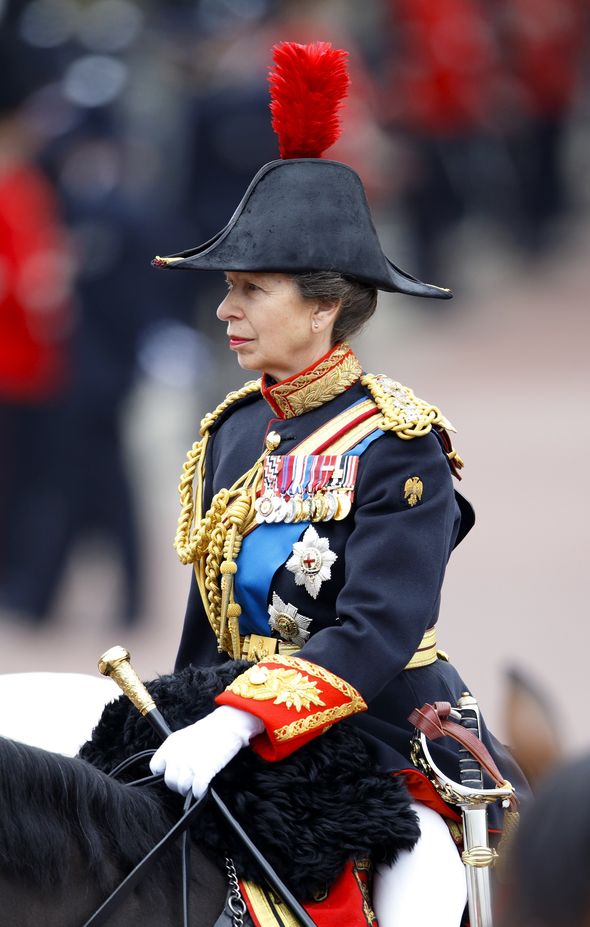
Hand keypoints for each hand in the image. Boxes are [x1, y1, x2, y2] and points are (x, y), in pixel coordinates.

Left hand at [149, 705, 263, 798]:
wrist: (227, 725)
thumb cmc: (208, 730)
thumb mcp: (183, 736)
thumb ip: (174, 752)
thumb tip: (172, 767)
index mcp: (170, 746)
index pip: (155, 767)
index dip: (163, 773)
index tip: (172, 773)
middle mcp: (177, 756)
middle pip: (169, 781)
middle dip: (178, 784)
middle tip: (187, 781)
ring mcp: (189, 765)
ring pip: (182, 788)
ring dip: (189, 789)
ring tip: (196, 784)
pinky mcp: (203, 772)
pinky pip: (196, 790)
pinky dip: (199, 792)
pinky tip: (203, 788)